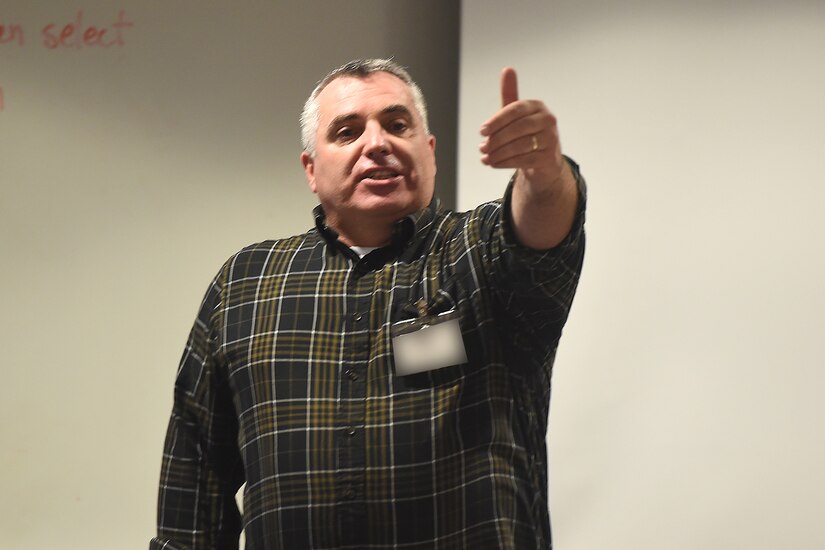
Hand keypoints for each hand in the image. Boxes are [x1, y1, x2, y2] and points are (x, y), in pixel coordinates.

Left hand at [479, 67, 566, 193]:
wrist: (544, 161)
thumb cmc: (527, 134)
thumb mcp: (516, 114)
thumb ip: (510, 94)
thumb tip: (508, 69)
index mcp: (537, 106)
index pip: (515, 109)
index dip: (497, 120)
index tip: (482, 131)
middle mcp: (548, 120)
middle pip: (518, 128)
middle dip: (497, 139)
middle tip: (482, 147)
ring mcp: (551, 139)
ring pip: (520, 145)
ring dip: (499, 153)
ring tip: (486, 157)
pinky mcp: (549, 157)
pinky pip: (524, 160)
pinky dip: (506, 163)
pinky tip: (495, 164)